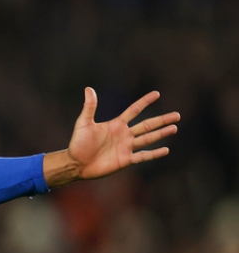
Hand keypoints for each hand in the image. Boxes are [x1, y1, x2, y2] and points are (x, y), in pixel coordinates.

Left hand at [46, 87, 179, 187]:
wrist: (76, 163)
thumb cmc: (78, 143)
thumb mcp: (83, 123)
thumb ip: (89, 107)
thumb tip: (89, 89)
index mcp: (116, 124)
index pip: (134, 110)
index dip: (144, 102)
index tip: (156, 94)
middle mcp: (124, 134)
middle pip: (147, 125)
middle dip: (162, 120)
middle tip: (177, 115)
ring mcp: (126, 147)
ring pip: (148, 139)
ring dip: (161, 134)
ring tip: (175, 128)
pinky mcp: (125, 160)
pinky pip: (142, 156)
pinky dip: (154, 154)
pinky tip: (166, 150)